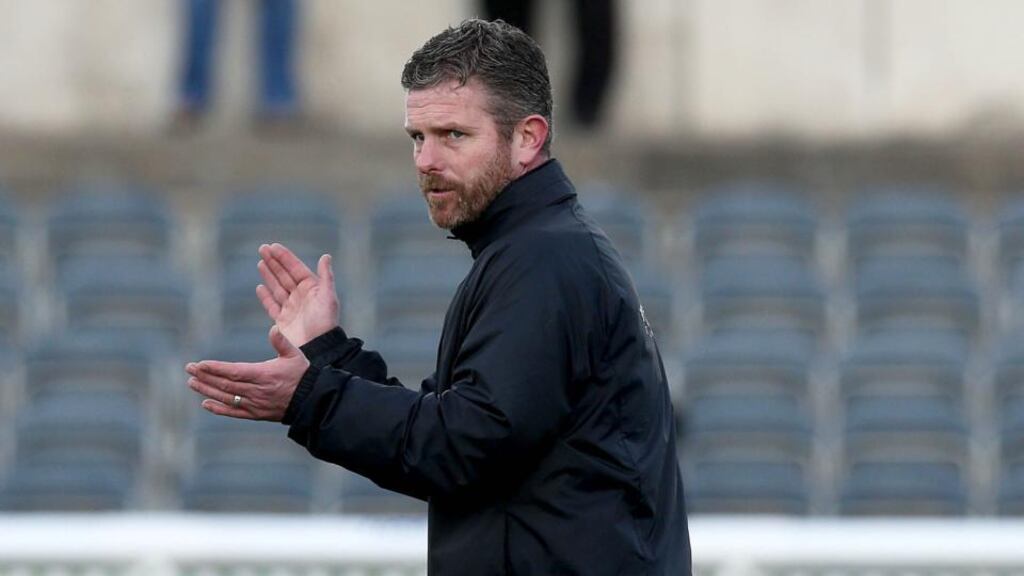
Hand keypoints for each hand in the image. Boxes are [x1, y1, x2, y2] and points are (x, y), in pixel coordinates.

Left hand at [186, 326, 310, 420]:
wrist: (312, 400)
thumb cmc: (303, 375)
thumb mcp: (295, 355)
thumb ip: (282, 342)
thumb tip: (273, 328)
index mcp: (264, 375)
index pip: (234, 372)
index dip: (215, 369)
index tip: (199, 364)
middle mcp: (257, 391)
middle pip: (225, 384)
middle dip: (205, 377)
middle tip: (189, 369)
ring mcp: (255, 404)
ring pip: (226, 397)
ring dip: (207, 390)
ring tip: (191, 383)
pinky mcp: (256, 414)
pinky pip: (234, 412)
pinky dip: (219, 409)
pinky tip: (206, 404)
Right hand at [256, 242, 338, 347]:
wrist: (317, 347)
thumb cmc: (324, 322)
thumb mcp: (328, 297)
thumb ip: (326, 276)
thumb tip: (326, 256)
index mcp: (312, 288)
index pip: (295, 268)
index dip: (284, 257)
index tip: (272, 246)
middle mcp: (300, 296)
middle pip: (284, 275)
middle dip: (273, 262)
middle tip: (262, 248)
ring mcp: (291, 308)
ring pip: (277, 287)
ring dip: (269, 275)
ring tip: (260, 262)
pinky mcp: (282, 321)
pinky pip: (272, 305)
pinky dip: (265, 296)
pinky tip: (260, 287)